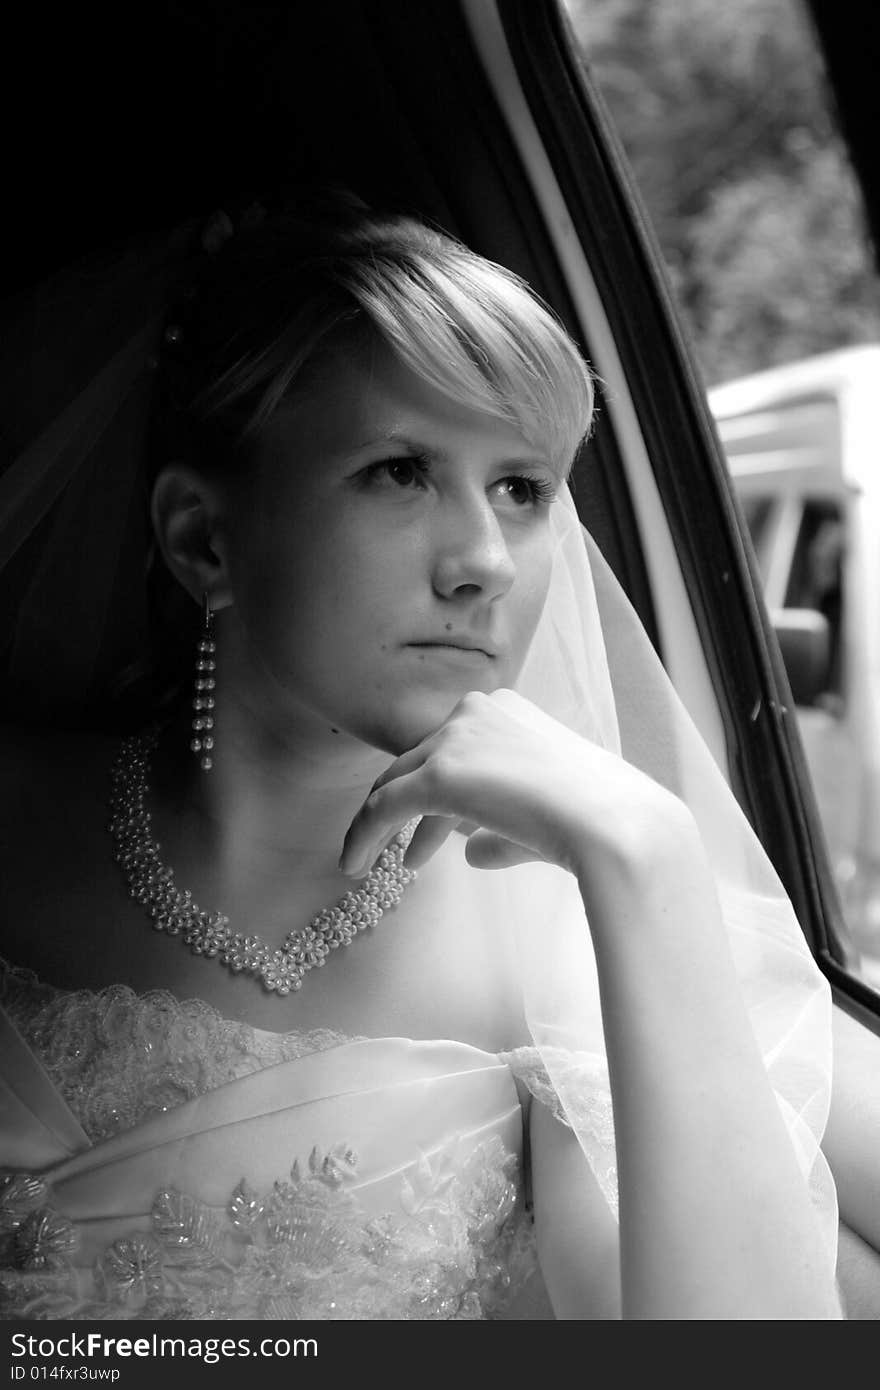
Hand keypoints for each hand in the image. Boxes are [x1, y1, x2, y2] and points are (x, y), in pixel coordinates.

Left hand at [339, 688, 690, 888]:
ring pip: (394, 783)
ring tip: (366, 863)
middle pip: (418, 762)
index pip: (452, 749)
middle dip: (405, 809)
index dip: (436, 794)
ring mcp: (456, 739)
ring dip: (378, 826)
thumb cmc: (597, 821)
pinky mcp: (439, 775)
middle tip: (400, 851)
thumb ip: (502, 829)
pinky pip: (383, 807)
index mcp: (505, 709)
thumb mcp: (545, 816)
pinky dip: (363, 836)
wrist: (615, 825)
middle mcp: (476, 711)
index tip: (434, 835)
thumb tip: (469, 852)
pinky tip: (354, 865)